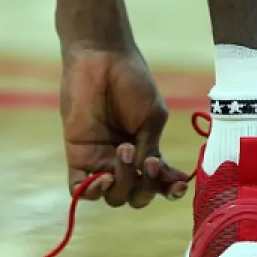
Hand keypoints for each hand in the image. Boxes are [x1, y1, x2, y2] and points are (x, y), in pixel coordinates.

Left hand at [60, 45, 189, 207]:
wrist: (103, 61)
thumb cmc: (132, 83)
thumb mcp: (152, 117)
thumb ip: (149, 148)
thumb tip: (143, 174)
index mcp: (145, 150)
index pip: (158, 181)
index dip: (169, 189)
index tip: (178, 185)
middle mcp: (123, 160)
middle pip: (136, 196)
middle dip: (146, 187)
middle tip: (148, 163)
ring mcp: (100, 158)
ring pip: (113, 195)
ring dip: (123, 182)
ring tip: (124, 149)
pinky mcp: (78, 155)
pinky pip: (80, 189)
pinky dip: (92, 192)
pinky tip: (103, 178)